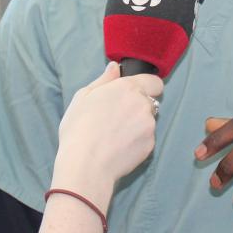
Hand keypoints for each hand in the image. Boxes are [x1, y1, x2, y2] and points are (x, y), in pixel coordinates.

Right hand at [51, 62, 162, 211]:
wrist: (86, 164)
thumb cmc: (79, 129)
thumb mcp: (83, 97)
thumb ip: (103, 80)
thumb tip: (114, 68)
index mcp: (127, 88)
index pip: (154, 81)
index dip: (145, 87)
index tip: (132, 95)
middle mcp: (143, 103)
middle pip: (149, 101)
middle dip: (137, 106)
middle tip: (116, 118)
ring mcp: (149, 125)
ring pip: (148, 120)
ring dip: (137, 124)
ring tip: (115, 135)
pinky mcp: (150, 145)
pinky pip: (147, 138)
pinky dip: (137, 141)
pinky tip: (119, 147)